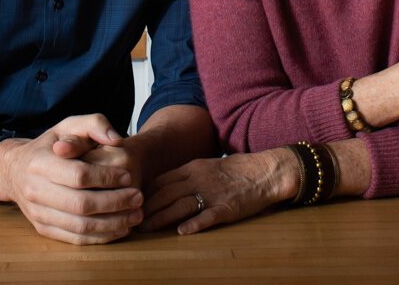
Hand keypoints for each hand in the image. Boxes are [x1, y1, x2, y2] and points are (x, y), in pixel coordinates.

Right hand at [0, 114, 142, 244]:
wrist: (16, 170)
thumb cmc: (50, 145)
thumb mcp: (69, 126)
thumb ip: (94, 124)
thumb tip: (116, 139)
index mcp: (40, 163)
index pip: (79, 175)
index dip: (107, 177)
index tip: (129, 176)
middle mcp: (35, 190)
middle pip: (81, 204)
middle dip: (115, 203)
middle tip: (138, 198)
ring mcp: (37, 213)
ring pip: (80, 226)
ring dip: (112, 224)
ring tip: (135, 215)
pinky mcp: (43, 229)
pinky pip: (75, 239)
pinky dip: (101, 237)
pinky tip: (120, 228)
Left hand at [139, 150, 294, 234]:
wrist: (264, 171)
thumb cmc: (236, 170)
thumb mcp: (208, 166)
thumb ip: (187, 175)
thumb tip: (166, 187)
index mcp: (193, 168)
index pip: (162, 181)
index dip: (146, 193)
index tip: (135, 204)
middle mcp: (199, 179)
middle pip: (166, 194)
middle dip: (147, 208)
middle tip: (134, 221)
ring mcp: (213, 193)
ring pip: (180, 205)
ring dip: (161, 218)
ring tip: (147, 229)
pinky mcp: (227, 207)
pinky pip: (208, 216)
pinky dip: (194, 224)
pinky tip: (182, 232)